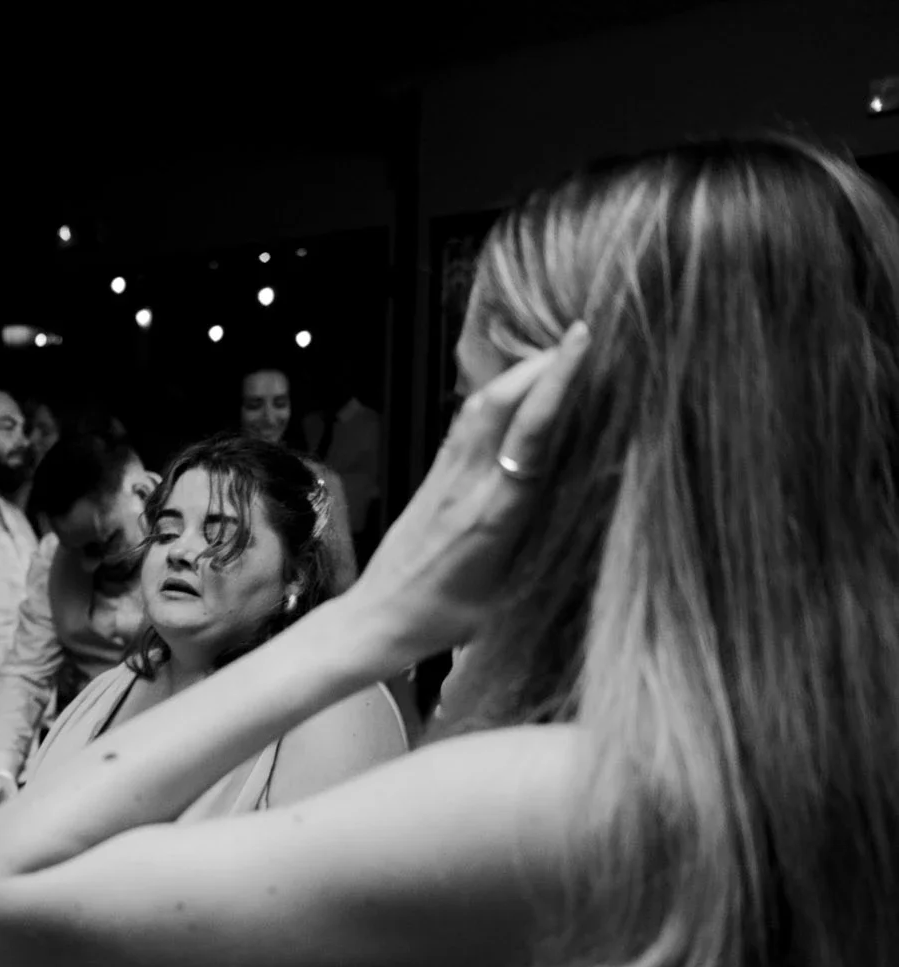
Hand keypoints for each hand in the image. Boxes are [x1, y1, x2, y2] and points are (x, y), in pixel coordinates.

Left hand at [353, 321, 591, 662]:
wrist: (376, 620)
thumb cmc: (446, 619)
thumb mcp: (511, 596)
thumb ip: (550, 548)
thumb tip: (601, 510)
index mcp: (492, 515)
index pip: (528, 435)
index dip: (556, 384)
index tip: (582, 341)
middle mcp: (466, 485)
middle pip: (499, 404)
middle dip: (540, 364)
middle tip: (583, 337)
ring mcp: (443, 477)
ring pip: (479, 408)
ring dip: (518, 374)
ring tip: (558, 354)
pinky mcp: (430, 476)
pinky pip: (465, 425)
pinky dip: (496, 397)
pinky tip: (519, 388)